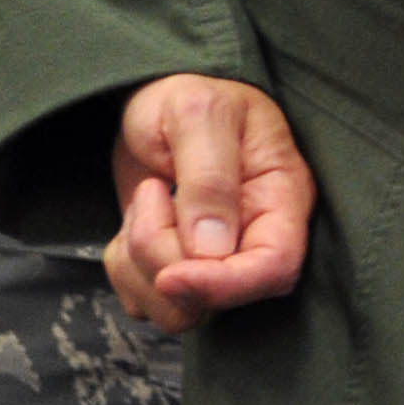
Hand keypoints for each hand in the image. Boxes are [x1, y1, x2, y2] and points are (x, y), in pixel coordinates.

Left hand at [106, 73, 314, 332]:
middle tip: (151, 194)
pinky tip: (138, 220)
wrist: (158, 100)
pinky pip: (143, 300)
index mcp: (280, 199)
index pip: (274, 269)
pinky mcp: (178, 267)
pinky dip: (123, 266)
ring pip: (177, 308)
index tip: (173, 274)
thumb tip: (212, 248)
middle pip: (216, 299)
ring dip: (139, 260)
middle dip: (162, 257)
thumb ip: (209, 179)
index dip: (223, 284)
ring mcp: (216, 259)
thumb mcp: (199, 115)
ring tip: (146, 202)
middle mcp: (255, 238)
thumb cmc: (189, 96)